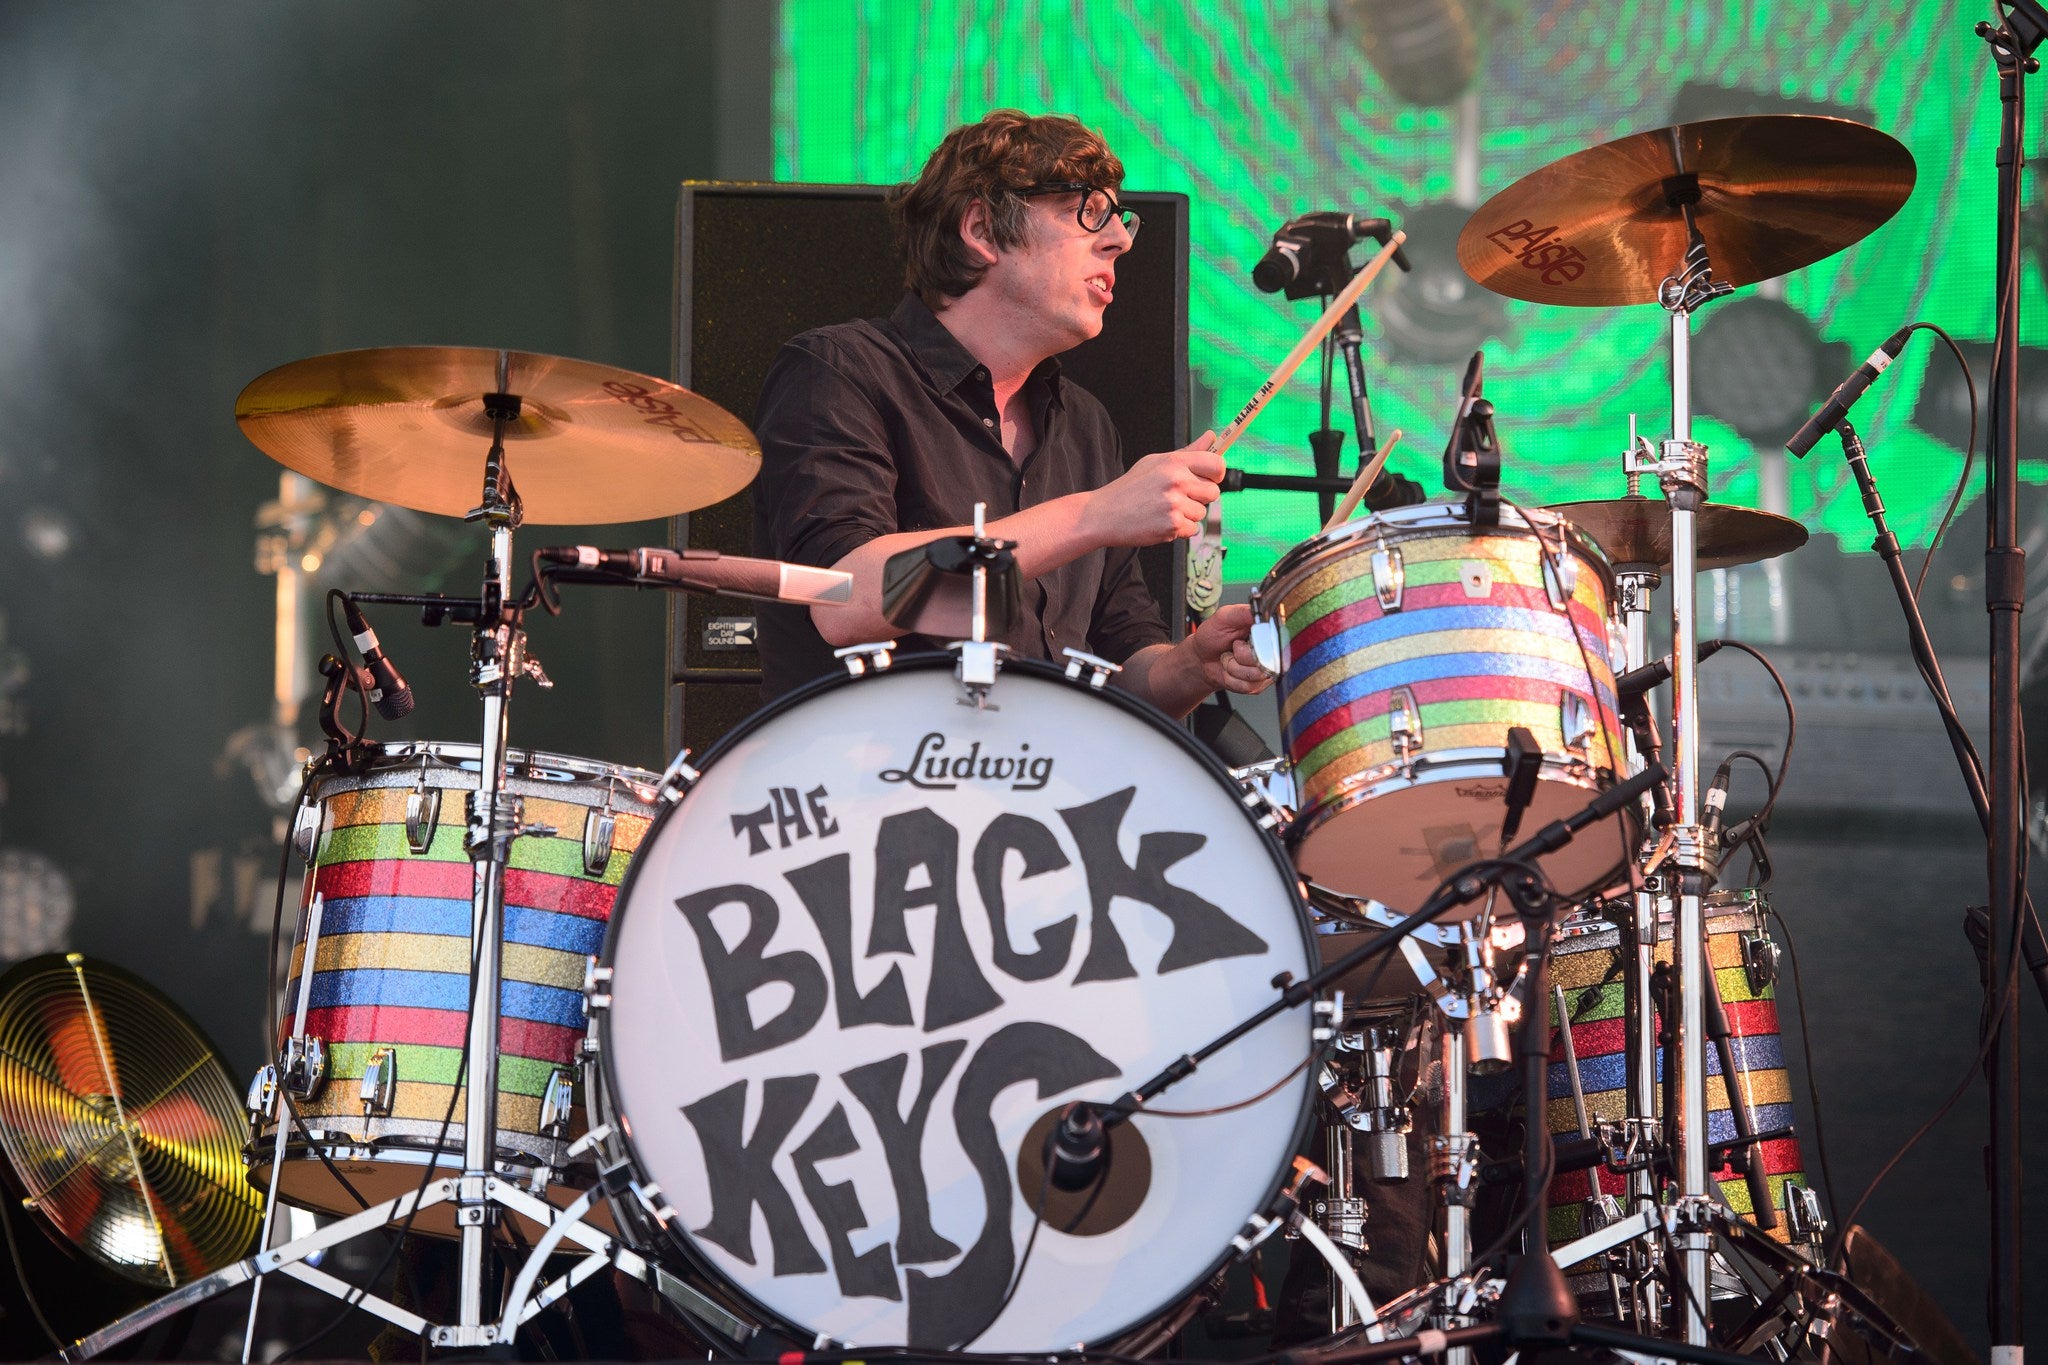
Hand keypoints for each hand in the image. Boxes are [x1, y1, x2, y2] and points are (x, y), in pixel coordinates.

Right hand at [1079, 432, 1222, 545]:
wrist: (1104, 514)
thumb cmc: (1130, 488)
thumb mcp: (1155, 462)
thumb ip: (1187, 452)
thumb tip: (1212, 437)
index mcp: (1174, 462)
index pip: (1216, 464)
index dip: (1216, 474)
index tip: (1209, 479)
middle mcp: (1177, 481)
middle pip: (1213, 492)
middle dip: (1200, 497)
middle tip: (1178, 497)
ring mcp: (1175, 504)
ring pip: (1202, 513)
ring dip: (1188, 515)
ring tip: (1164, 510)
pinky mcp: (1172, 526)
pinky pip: (1192, 529)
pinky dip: (1180, 529)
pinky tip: (1161, 521)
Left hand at [1189, 603, 1272, 695]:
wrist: (1202, 658)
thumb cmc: (1213, 636)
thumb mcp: (1224, 617)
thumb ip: (1242, 612)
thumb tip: (1261, 612)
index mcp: (1267, 630)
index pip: (1276, 637)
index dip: (1258, 640)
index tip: (1242, 639)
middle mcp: (1271, 650)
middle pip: (1265, 658)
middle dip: (1240, 655)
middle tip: (1234, 647)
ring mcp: (1266, 669)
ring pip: (1255, 674)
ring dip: (1233, 667)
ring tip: (1230, 658)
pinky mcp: (1258, 685)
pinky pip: (1246, 685)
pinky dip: (1231, 678)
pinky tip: (1229, 670)